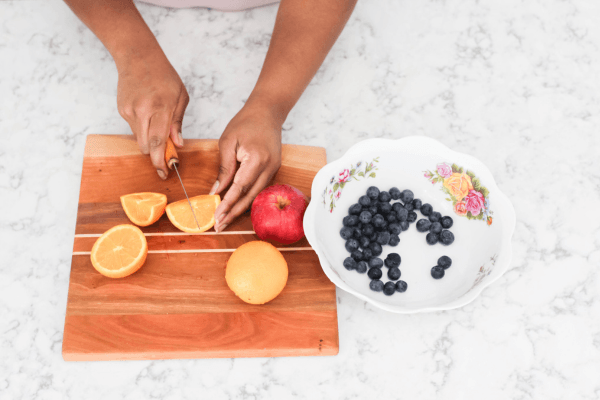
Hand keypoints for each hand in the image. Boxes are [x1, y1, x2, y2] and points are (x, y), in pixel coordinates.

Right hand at [116, 50, 188, 178]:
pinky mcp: (122, 110)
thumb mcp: (181, 97)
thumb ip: (178, 122)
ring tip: (158, 127)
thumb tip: (178, 144)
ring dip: (150, 141)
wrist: (138, 57)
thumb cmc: (163, 76)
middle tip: (167, 156)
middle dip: (156, 155)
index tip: (164, 172)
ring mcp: (130, 111)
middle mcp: (143, 110)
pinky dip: (143, 129)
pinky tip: (148, 115)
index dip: (161, 160)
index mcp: (161, 107)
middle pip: (147, 146)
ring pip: (140, 140)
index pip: (159, 141)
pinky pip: (134, 129)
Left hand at [211, 102, 282, 231]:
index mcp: (256, 159)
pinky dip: (247, 197)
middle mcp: (268, 167)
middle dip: (233, 213)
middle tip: (219, 225)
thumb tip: (216, 191)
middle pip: (250, 197)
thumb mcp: (228, 142)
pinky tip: (236, 205)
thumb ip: (224, 168)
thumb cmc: (246, 123)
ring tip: (225, 219)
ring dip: (240, 208)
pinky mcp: (273, 170)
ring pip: (255, 195)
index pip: (240, 187)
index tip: (217, 217)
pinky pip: (258, 188)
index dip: (227, 204)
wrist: (267, 112)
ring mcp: (273, 169)